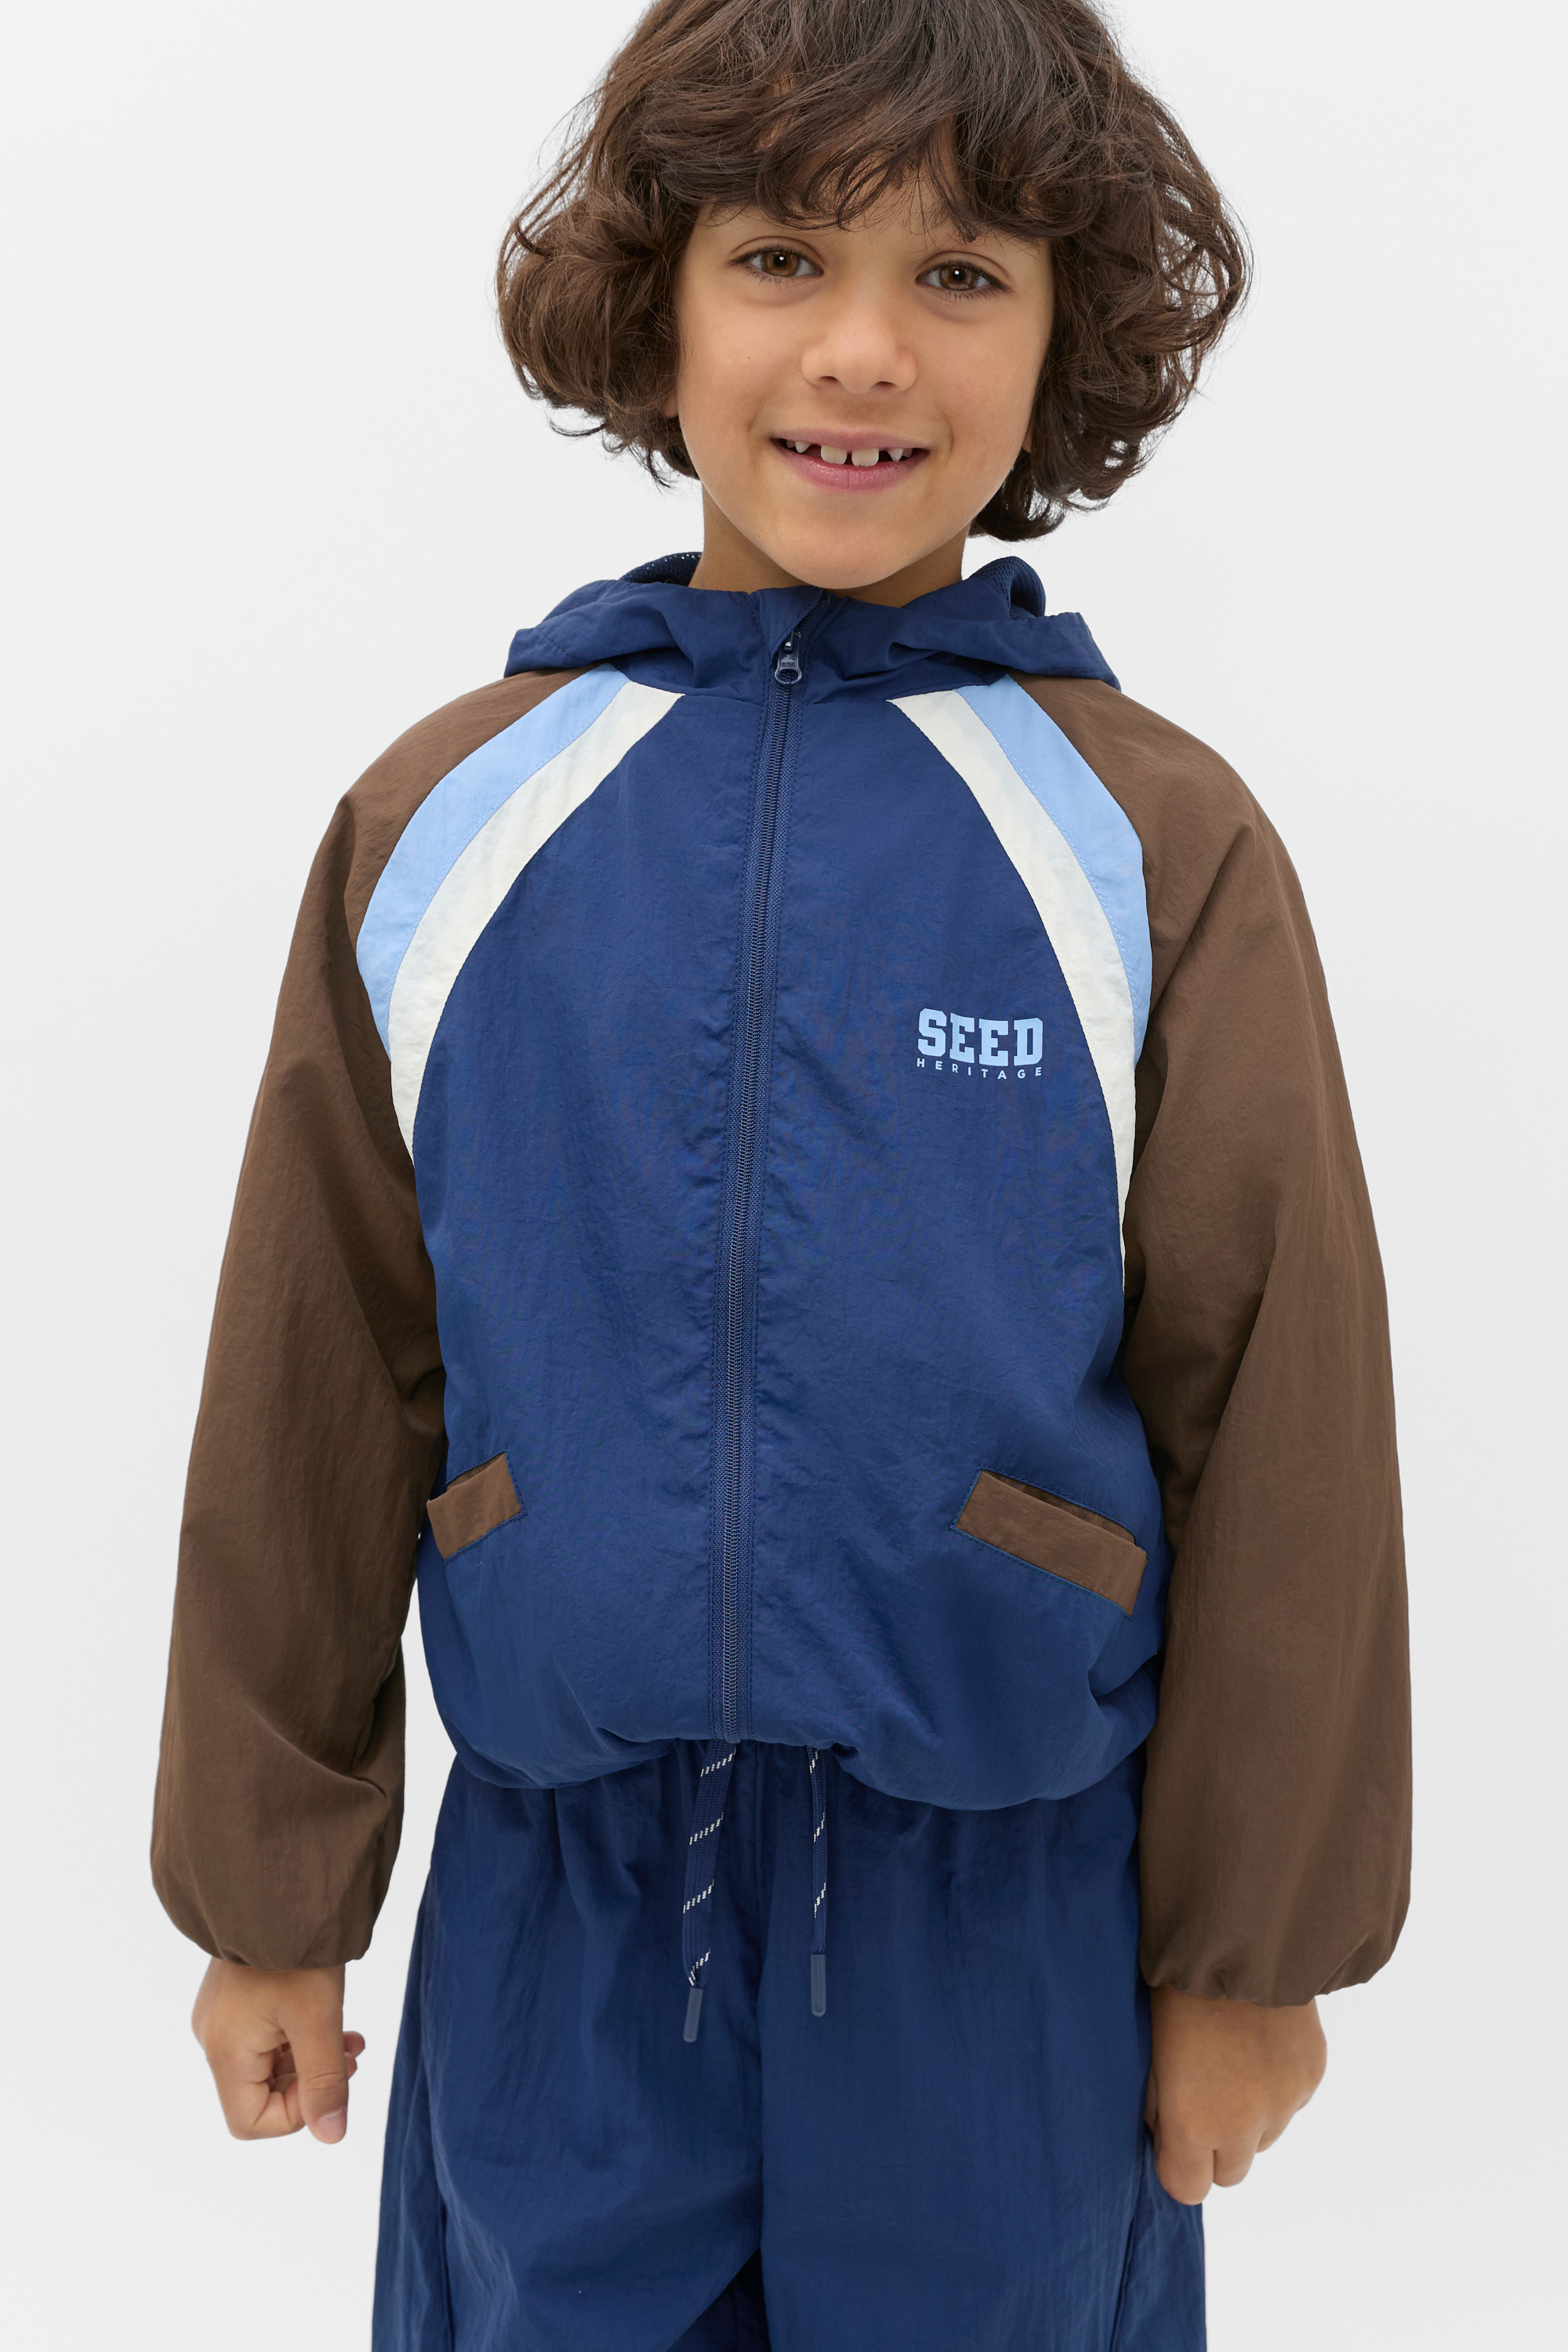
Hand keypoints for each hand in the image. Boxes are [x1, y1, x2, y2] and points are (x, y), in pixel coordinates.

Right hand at [192, 1958, 364, 2142]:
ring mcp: (221, 2016)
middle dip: (309, 2083)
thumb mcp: (319, 2017)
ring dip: (309, 2060)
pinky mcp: (235, 1997)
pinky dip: (298, 2039)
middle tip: (350, 2056)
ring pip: (266, 2065)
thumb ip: (324, 2081)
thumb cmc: (296, 1950)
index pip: (250, 2121)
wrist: (277, 1882)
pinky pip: (265, 2038)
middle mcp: (213, 2037)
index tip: (331, 2076)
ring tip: (350, 2041)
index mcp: (224, 2050)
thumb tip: (331, 2137)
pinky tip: (334, 2023)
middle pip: (259, 2093)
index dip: (296, 2114)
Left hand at [1145, 1984, 1325, 2202]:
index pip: (1188, 2189)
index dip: (1178, 2163)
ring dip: (1249, 2115)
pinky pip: (1291, 2101)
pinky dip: (1276, 2085)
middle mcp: (1245, 2126)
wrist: (1241, 1937)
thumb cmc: (1177, 1987)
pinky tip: (1260, 2042)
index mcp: (1195, 2123)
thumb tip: (1166, 2132)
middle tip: (1202, 2092)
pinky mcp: (1311, 2077)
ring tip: (1232, 2058)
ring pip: (1264, 2137)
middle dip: (1215, 2145)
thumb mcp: (1149, 2050)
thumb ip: (1159, 2105)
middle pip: (1231, 2173)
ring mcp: (1285, 2103)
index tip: (1172, 2131)